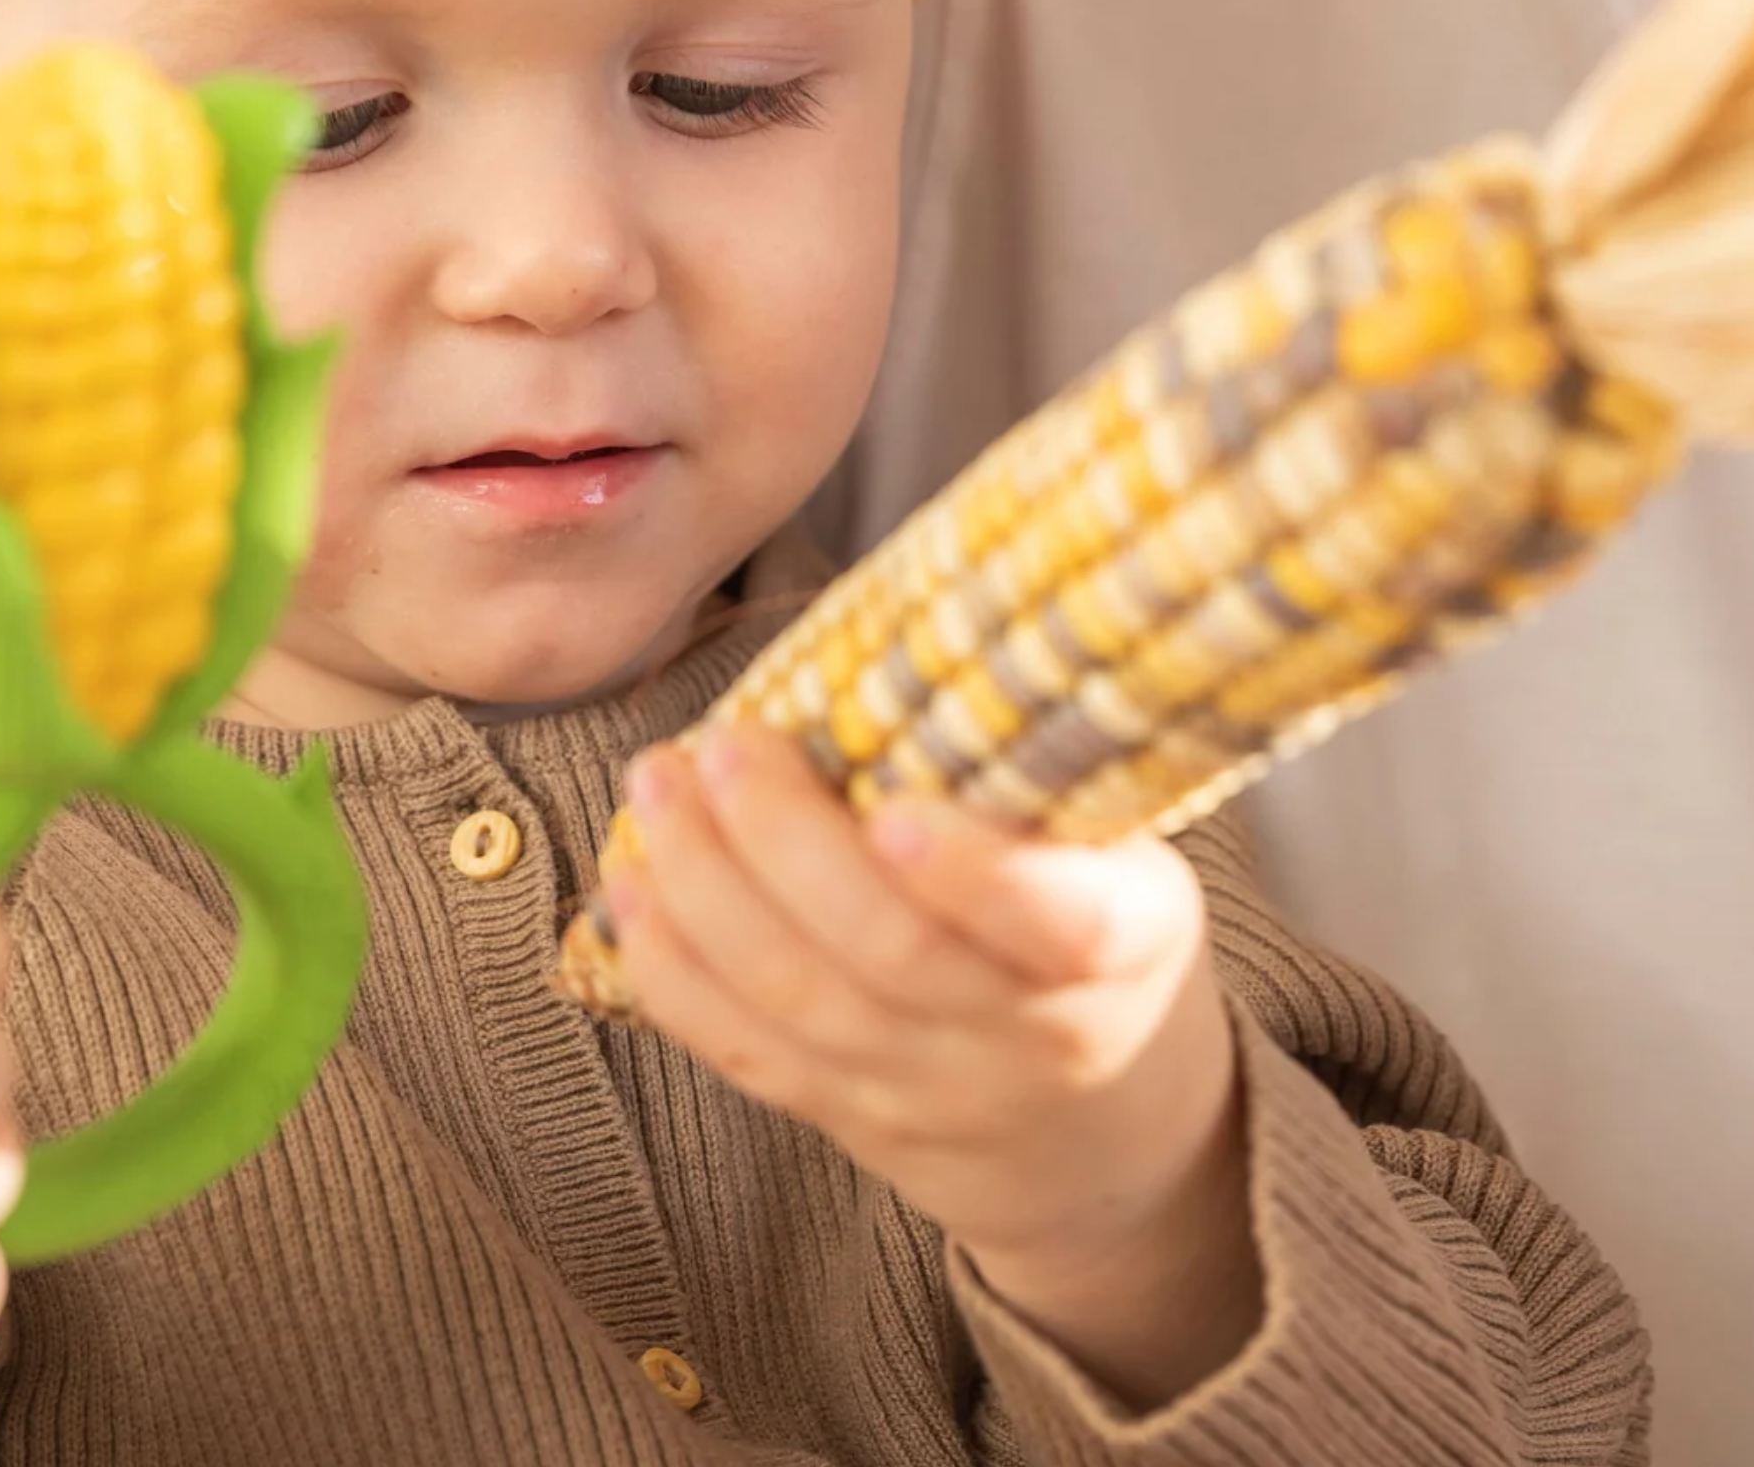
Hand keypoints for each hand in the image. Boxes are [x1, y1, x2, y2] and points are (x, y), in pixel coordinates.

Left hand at [606, 727, 1259, 1408]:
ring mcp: (927, 1087)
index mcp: (1122, 945)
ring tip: (657, 784)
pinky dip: (672, 968)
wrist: (1099, 1134)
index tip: (894, 808)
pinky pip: (743, 1050)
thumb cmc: (1099, 933)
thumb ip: (1037, 773)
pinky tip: (627, 882)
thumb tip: (920, 619)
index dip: (972, 874)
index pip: (1059, 925)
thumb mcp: (1126, 854)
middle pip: (891, 953)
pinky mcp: (844, 1114)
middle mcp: (1025, 1033)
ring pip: (798, 999)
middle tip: (724, 745)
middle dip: (784, 843)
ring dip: (703, 886)